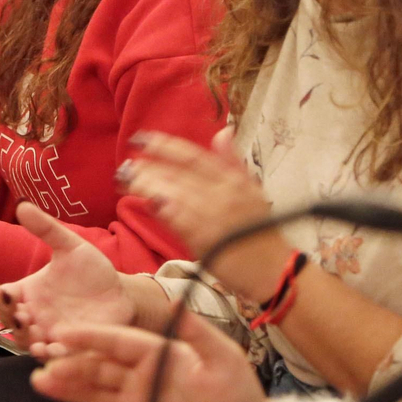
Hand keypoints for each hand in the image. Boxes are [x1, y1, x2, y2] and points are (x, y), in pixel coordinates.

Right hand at [0, 202, 134, 348]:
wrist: (119, 291)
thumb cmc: (90, 270)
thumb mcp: (70, 245)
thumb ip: (46, 228)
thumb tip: (22, 204)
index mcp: (28, 292)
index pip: (1, 297)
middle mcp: (33, 315)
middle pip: (9, 321)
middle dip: (6, 316)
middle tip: (14, 308)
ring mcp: (49, 333)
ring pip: (27, 342)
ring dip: (24, 337)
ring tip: (28, 328)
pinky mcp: (70, 347)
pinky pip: (55, 355)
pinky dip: (49, 354)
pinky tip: (49, 349)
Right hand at [31, 318, 305, 401]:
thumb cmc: (239, 394)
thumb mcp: (221, 356)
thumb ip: (195, 330)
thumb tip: (174, 300)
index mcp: (156, 353)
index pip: (116, 341)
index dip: (90, 336)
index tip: (62, 332)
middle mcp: (140, 377)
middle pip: (98, 367)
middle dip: (70, 363)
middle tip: (42, 361)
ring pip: (92, 395)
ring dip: (66, 389)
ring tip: (39, 382)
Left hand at [121, 129, 272, 280]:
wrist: (275, 270)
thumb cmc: (260, 232)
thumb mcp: (253, 190)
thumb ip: (233, 162)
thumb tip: (223, 131)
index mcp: (233, 180)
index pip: (193, 157)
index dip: (165, 145)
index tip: (141, 139)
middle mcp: (224, 193)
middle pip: (179, 174)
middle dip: (149, 166)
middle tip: (126, 163)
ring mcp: (214, 215)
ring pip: (174, 192)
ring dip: (147, 184)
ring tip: (125, 179)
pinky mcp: (207, 239)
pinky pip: (179, 219)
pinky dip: (162, 208)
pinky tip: (147, 202)